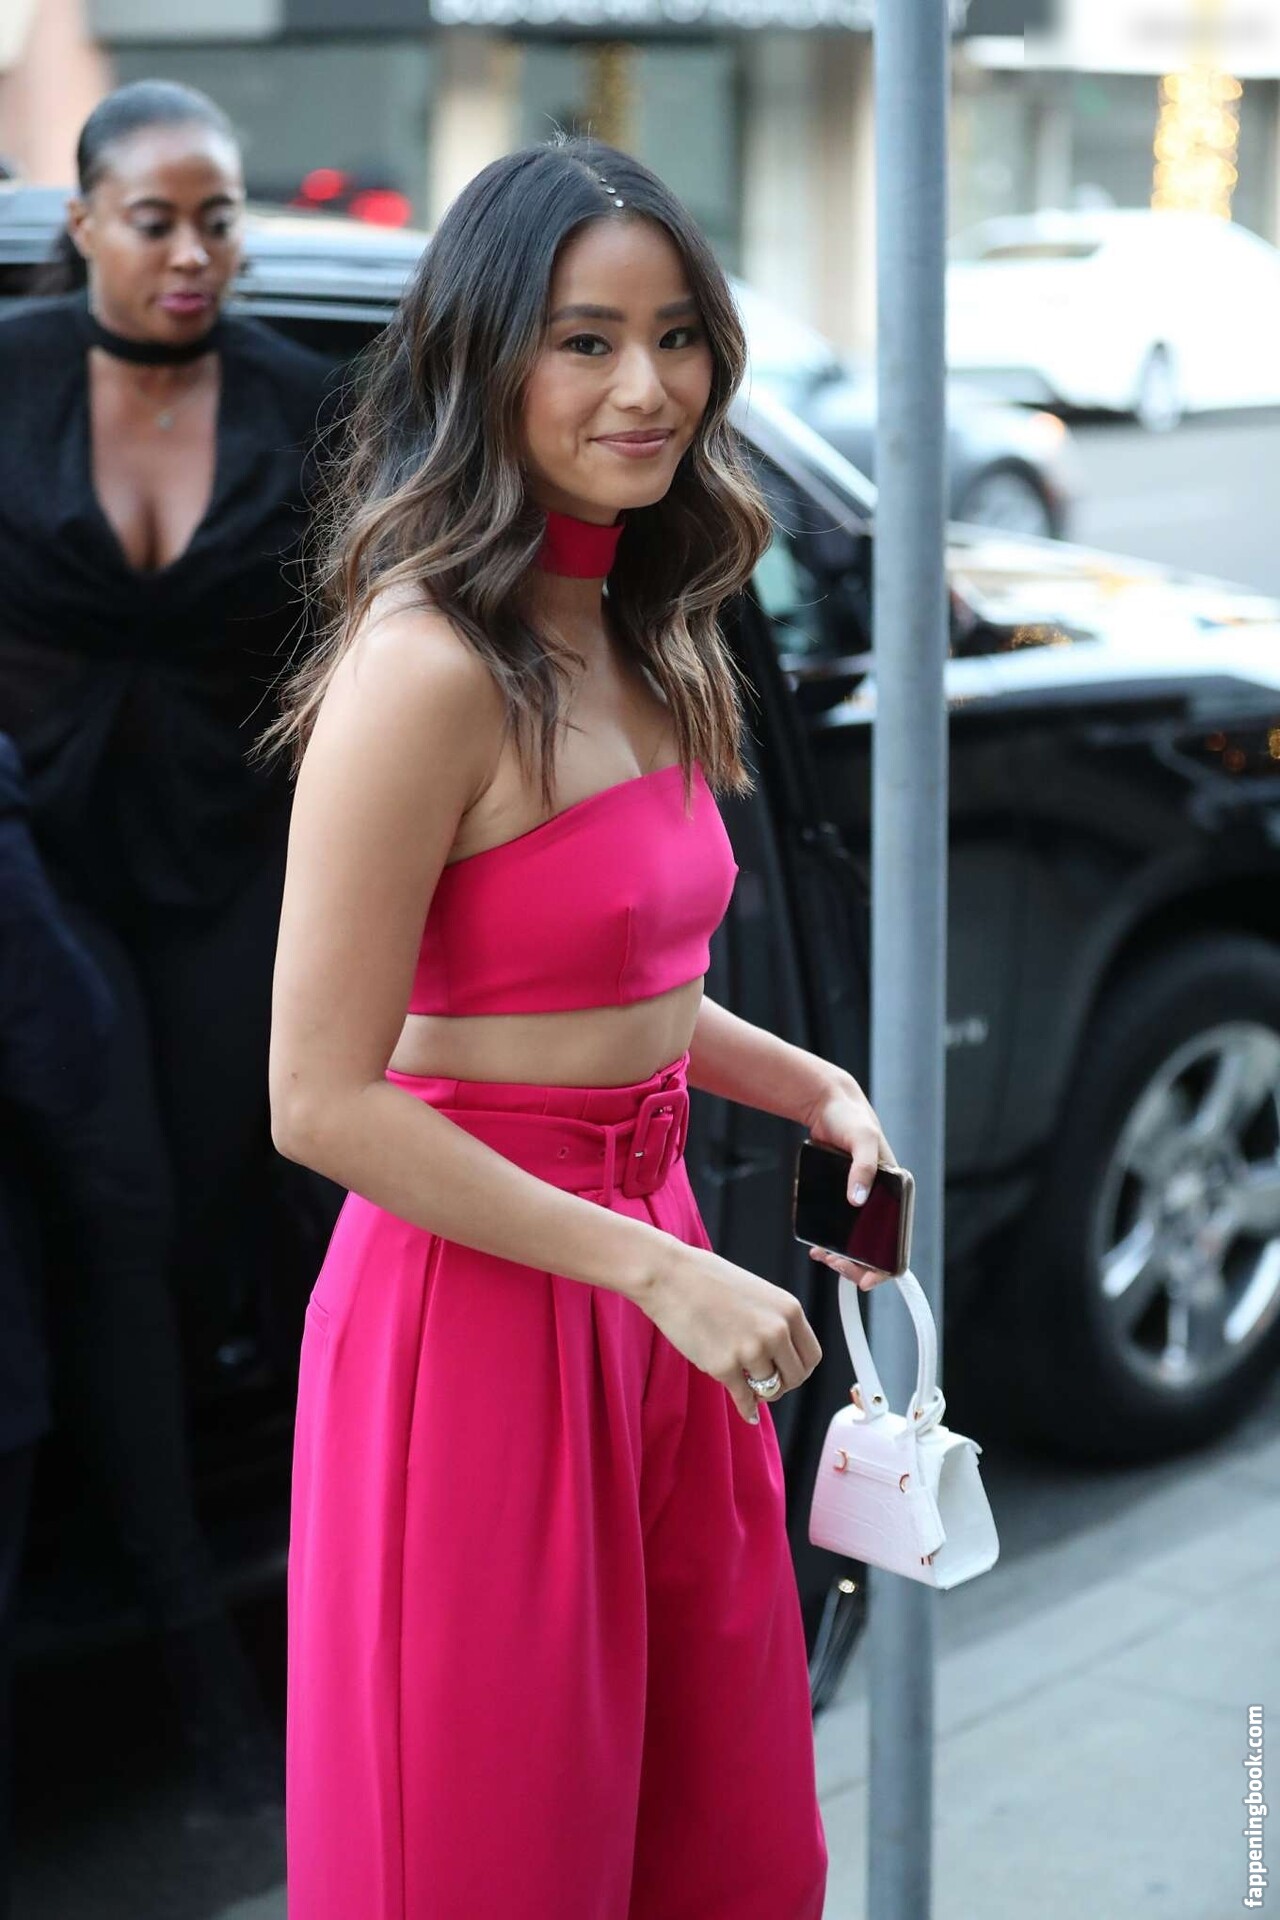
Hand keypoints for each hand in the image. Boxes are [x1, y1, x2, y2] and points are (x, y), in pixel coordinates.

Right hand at [641, 1242, 822, 1425]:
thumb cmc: (708, 1280)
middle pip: (795, 1377)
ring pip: (769, 1390)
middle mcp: (776, 1331)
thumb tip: (782, 1357)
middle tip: (766, 1383)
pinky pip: (745, 1399)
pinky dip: (747, 1408)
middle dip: (781, 1384)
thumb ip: (775, 1323)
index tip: (786, 1372)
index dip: (798, 1368)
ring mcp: (751, 1350)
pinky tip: (748, 1412)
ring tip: (744, 1382)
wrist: (670, 1276)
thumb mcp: (758, 1295)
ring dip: (759, 1392)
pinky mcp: (725, 1366)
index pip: (811, 1355)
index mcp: (789, 1310)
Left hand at [803, 1076, 898, 1292]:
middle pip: (875, 1248)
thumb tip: (858, 1200)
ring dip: (841, 1256)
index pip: (897, 1240)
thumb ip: (864, 1167)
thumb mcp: (862, 1140)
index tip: (864, 1280)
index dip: (883, 1266)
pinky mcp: (843, 1197)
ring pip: (856, 1242)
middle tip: (832, 1263)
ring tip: (822, 1255)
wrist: (827, 1105)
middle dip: (855, 1263)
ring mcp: (862, 1201)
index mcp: (897, 1192)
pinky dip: (829, 1240)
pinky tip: (816, 1244)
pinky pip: (840, 1228)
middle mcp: (882, 1201)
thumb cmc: (852, 1119)